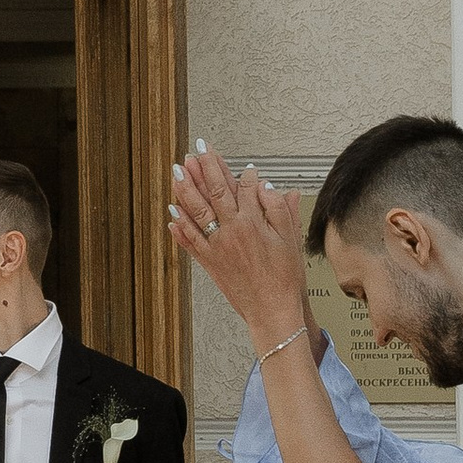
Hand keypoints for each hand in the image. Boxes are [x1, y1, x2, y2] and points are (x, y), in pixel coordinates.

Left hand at [168, 145, 316, 353]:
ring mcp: (217, 247)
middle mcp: (231, 232)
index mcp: (252, 223)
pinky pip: (190, 241)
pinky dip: (180, 227)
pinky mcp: (210, 263)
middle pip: (214, 193)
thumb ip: (279, 209)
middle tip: (194, 152)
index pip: (241, 187)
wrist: (272, 310)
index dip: (236, 171)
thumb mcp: (290, 239)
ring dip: (185, 190)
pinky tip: (172, 214)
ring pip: (196, 213)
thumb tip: (268, 187)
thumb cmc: (284, 278)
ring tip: (176, 172)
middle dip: (203, 169)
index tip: (232, 160)